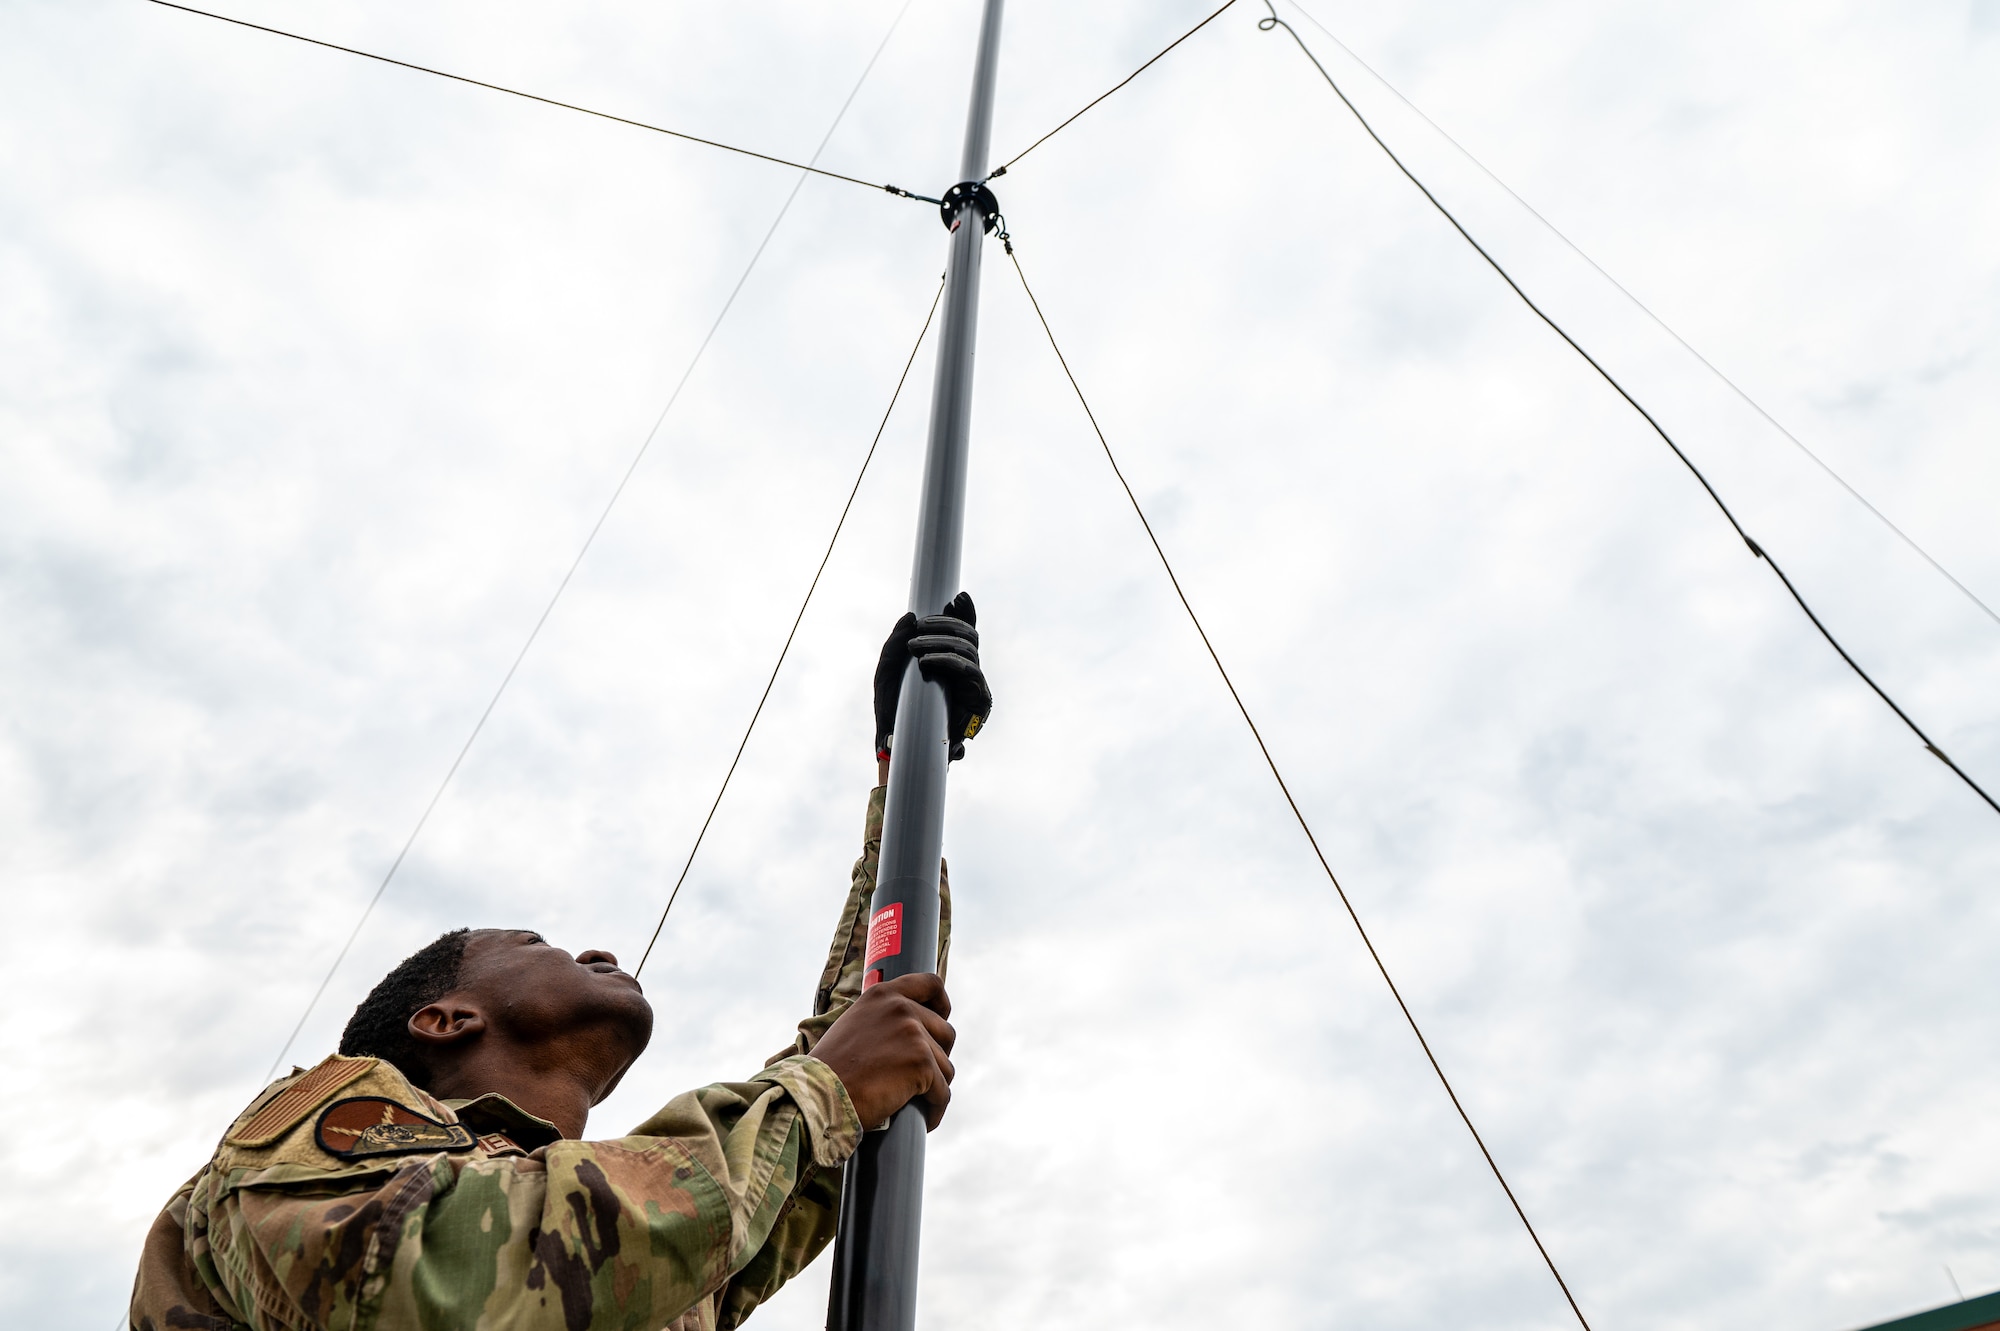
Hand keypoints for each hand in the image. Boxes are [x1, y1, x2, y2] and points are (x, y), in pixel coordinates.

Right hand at [811, 973, 955, 1130]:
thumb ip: (881, 1021)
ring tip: (917, 1104)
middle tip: (921, 1080)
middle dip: (938, 1059)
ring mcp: (914, 1034)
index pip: (930, 984)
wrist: (819, 1094)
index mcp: (883, 995)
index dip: (942, 1004)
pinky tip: (924, 1120)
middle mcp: (901, 1008)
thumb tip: (909, 1034)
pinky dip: (935, 1110)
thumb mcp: (854, 1027)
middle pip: (945, 1033)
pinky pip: (943, 1092)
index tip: (942, 1019)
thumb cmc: (830, 1071)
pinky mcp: (922, 1063)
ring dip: (935, 1088)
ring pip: (946, 1067)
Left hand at [872, 592, 992, 762]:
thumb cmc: (893, 709)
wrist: (897, 744)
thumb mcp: (887, 671)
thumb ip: (895, 643)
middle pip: (970, 636)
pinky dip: (947, 661)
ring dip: (941, 641)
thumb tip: (910, 616)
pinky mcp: (978, 702)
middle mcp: (967, 672)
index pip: (965, 633)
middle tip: (919, 626)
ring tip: (915, 647)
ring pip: (969, 649)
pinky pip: (968, 671)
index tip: (957, 597)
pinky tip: (926, 661)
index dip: (965, 614)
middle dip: (945, 624)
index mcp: (950, 663)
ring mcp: (974, 686)